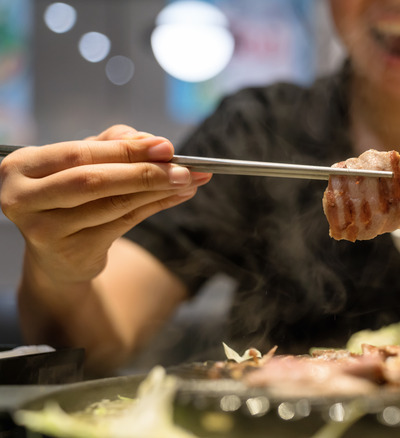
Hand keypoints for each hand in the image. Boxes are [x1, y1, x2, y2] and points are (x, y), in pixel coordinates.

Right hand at [0, 124, 210, 284]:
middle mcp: (23, 199)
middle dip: (144, 172)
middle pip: (93, 181)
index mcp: (21, 168)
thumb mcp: (83, 163)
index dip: (125, 150)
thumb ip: (113, 144)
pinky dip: (156, 207)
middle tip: (183, 169)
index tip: (166, 146)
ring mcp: (44, 230)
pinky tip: (178, 196)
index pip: (79, 154)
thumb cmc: (70, 195)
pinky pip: (123, 224)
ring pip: (114, 205)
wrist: (57, 253)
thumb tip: (152, 141)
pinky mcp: (71, 252)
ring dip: (158, 191)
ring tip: (189, 181)